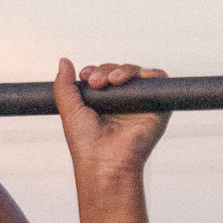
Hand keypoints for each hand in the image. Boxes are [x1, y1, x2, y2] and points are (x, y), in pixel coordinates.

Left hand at [54, 59, 168, 193]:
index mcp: (103, 103)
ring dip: (124, 69)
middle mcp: (123, 103)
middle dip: (105, 69)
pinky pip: (159, 80)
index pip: (103, 75)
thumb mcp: (69, 110)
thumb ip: (63, 85)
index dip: (95, 70)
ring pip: (136, 72)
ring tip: (112, 80)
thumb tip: (64, 60)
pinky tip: (132, 79)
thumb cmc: (86, 143)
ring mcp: (140, 104)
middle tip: (95, 82)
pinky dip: (149, 73)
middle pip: (119, 71)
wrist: (105, 162)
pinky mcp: (158, 107)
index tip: (84, 76)